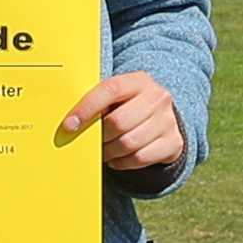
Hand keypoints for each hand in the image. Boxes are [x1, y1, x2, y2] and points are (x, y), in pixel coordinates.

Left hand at [59, 70, 184, 178]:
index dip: (87, 108)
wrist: (164, 120)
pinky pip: (140, 158)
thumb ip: (98, 103)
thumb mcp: (117, 98)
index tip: (69, 126)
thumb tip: (69, 123)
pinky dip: (122, 162)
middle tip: (91, 142)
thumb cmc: (128, 107)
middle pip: (118, 122)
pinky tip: (117, 158)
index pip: (110, 90)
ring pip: (128, 143)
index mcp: (139, 81)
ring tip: (103, 150)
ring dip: (109, 152)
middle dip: (99, 136)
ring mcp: (168, 121)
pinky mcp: (173, 143)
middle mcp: (157, 97)